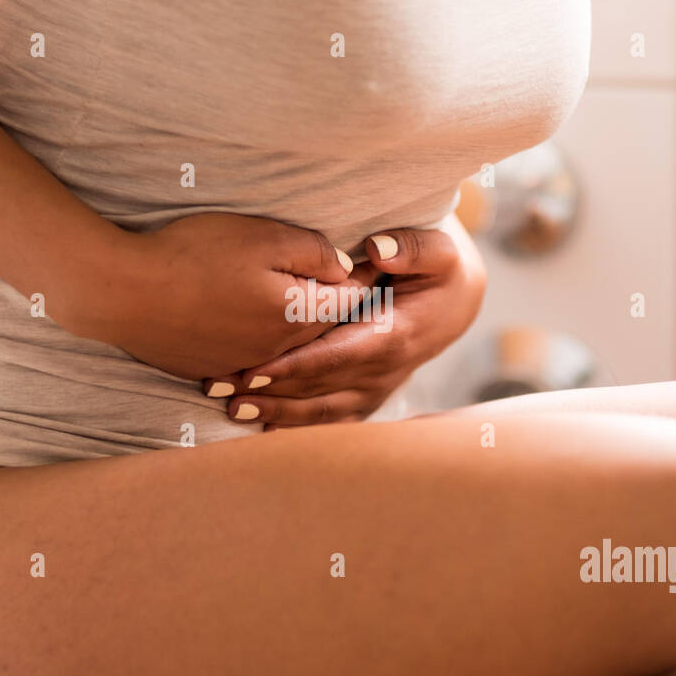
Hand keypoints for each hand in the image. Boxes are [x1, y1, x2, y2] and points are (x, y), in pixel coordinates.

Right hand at [59, 212, 371, 379]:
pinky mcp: (212, 370)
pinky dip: (259, 350)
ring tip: (306, 311)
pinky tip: (251, 329)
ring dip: (298, 335)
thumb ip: (313, 252)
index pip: (350, 302)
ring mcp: (243, 365)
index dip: (364, 280)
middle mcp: (277, 350)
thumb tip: (346, 267)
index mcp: (297, 315)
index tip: (374, 267)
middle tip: (353, 288)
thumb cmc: (192, 254)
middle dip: (337, 311)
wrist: (122, 292)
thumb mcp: (263, 237)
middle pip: (321, 332)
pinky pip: (249, 363)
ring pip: (286, 351)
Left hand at [203, 215, 486, 425]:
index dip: (297, 365)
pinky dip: (293, 428)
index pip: (339, 355)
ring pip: (320, 413)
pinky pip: (328, 423)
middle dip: (269, 391)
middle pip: (320, 389)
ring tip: (230, 409)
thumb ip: (412, 247)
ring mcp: (375, 391)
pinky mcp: (366, 400)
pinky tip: (257, 428)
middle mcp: (384, 372)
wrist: (454, 304)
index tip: (255, 368)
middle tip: (220, 387)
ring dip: (274, 414)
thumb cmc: (439, 271)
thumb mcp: (439, 250)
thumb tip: (379, 249)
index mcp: (395, 335)